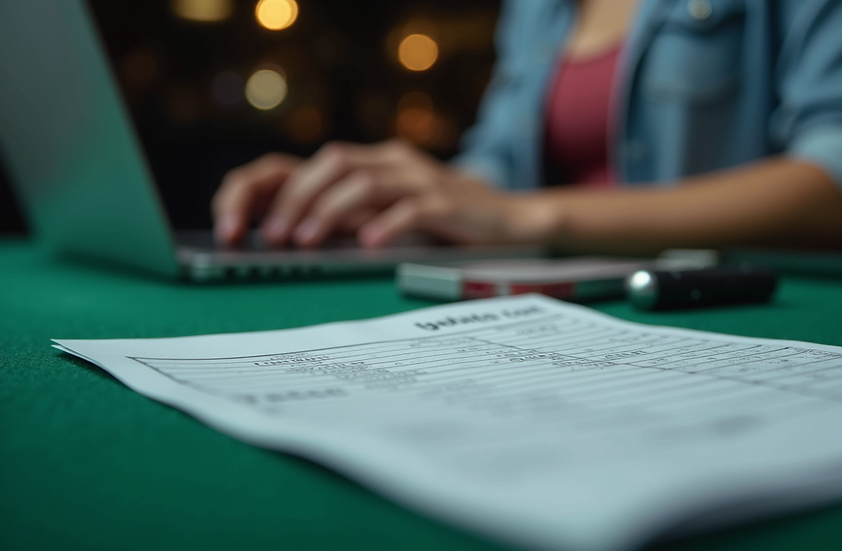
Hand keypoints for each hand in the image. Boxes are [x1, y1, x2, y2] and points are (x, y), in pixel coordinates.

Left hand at [212, 139, 557, 247]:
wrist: (508, 221)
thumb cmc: (440, 224)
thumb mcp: (386, 215)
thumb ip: (346, 216)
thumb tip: (286, 236)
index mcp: (371, 163)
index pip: (308, 162)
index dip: (267, 188)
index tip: (236, 225)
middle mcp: (391, 161)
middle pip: (331, 163)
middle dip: (293, 198)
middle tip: (271, 236)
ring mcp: (420, 178)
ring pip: (363, 182)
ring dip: (326, 211)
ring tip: (303, 241)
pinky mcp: (447, 202)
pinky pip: (410, 208)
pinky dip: (385, 224)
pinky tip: (366, 245)